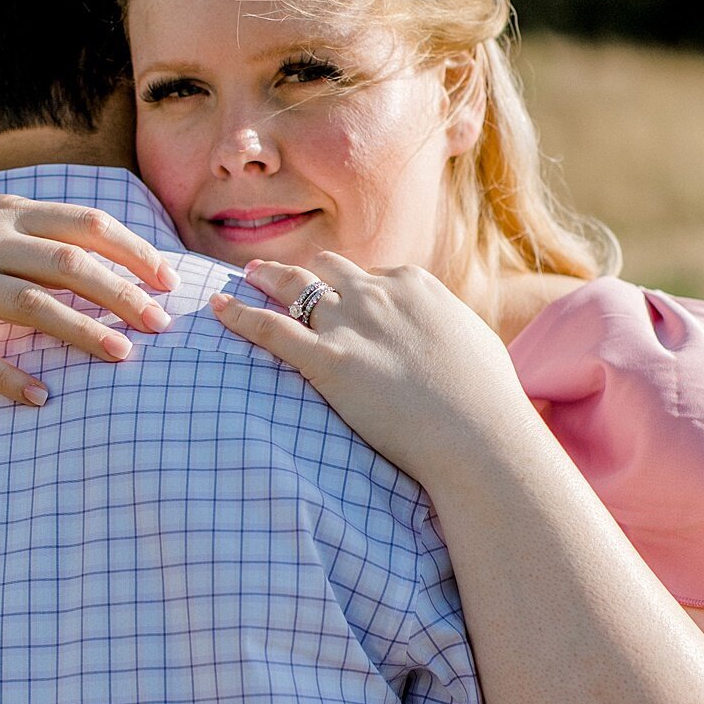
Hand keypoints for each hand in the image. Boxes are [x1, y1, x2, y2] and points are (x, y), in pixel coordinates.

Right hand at [0, 188, 179, 404]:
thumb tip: (96, 237)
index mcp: (5, 212)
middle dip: (124, 294)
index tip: (168, 279)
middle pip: (71, 264)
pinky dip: (8, 378)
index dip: (133, 250)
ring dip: (83, 332)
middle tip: (162, 324)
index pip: (86, 224)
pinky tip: (40, 398)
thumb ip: (30, 222)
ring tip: (123, 357)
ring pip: (33, 305)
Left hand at [210, 253, 529, 491]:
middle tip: (275, 272)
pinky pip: (271, 329)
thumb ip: (448, 330)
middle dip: (303, 270)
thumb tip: (448, 336)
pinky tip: (218, 308)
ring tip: (246, 277)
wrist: (477, 434)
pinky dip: (239, 315)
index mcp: (414, 284)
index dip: (351, 286)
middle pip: (328, 269)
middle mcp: (378, 294)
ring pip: (294, 288)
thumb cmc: (486, 399)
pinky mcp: (328, 360)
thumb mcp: (474, 345)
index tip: (337, 294)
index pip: (371, 274)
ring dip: (266, 279)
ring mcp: (350, 324)